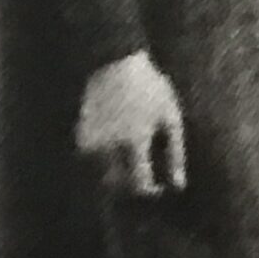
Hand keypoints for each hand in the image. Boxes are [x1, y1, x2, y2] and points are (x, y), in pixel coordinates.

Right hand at [78, 51, 185, 197]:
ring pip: (103, 178)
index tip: (161, 186)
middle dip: (134, 186)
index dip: (152, 191)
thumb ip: (175, 155)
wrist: (115, 66)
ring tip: (134, 160)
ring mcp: (90, 144)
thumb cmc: (151, 90)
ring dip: (119, 178)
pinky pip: (93, 166)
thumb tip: (178, 187)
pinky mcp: (80, 140)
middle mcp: (108, 147)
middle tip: (149, 173)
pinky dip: (106, 165)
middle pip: (118, 186)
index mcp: (133, 142)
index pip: (139, 185)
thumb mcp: (170, 119)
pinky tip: (119, 149)